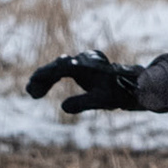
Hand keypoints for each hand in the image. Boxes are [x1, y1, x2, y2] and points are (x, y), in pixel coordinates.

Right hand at [26, 51, 141, 112]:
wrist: (134, 84)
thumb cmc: (118, 93)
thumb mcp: (101, 100)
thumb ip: (82, 103)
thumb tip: (64, 107)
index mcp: (84, 66)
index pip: (57, 69)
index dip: (42, 78)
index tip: (33, 90)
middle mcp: (82, 59)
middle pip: (55, 67)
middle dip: (42, 80)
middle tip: (33, 94)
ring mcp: (83, 60)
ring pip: (58, 67)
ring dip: (46, 79)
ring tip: (35, 93)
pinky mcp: (84, 64)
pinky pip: (65, 69)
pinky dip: (54, 76)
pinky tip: (45, 86)